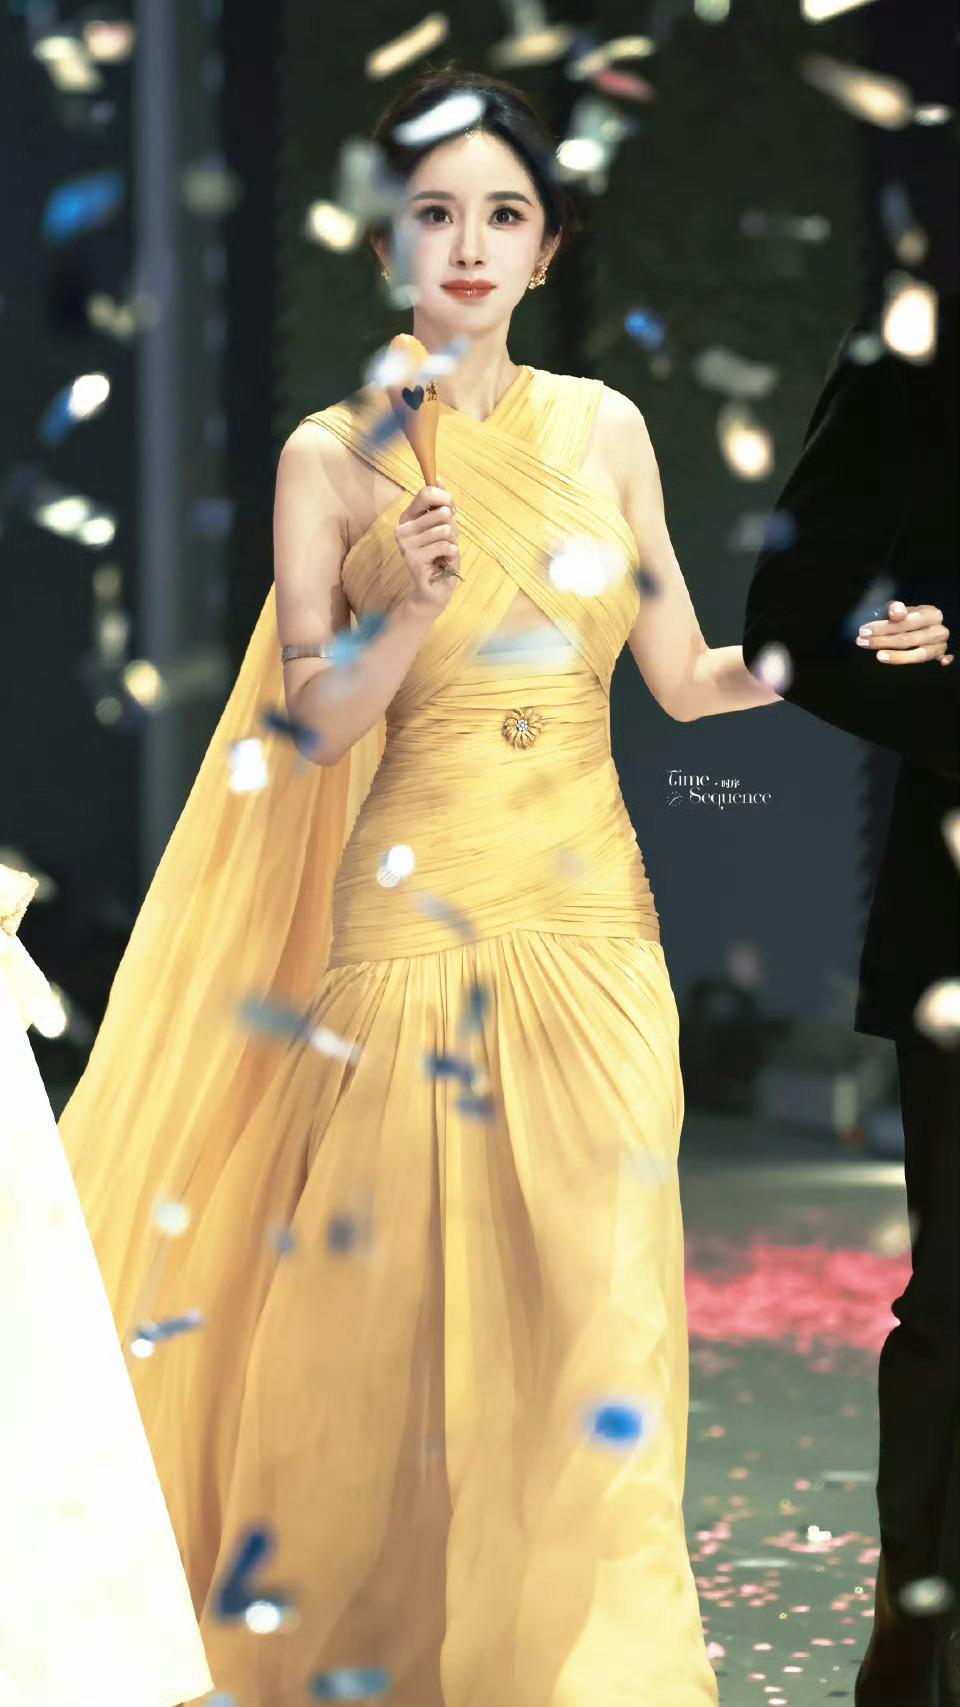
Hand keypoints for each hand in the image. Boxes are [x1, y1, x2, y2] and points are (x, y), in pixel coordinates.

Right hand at [395, 484, 461, 619]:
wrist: (435, 588)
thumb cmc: (440, 555)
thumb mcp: (443, 526)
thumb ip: (440, 503)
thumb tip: (438, 478)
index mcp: (407, 517)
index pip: (427, 493)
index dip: (446, 499)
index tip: (452, 511)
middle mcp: (402, 529)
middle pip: (441, 512)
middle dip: (453, 526)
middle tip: (447, 541)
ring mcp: (405, 545)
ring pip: (444, 529)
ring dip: (452, 542)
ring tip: (445, 553)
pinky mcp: (413, 559)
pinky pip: (444, 546)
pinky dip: (452, 554)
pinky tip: (445, 562)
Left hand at [856, 600, 953, 665]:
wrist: (921, 625)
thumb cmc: (907, 617)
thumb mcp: (899, 610)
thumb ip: (895, 609)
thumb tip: (896, 614)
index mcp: (931, 614)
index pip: (906, 622)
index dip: (883, 627)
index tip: (864, 631)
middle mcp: (938, 629)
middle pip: (908, 639)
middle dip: (883, 641)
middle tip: (862, 642)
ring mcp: (940, 645)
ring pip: (919, 654)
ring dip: (898, 656)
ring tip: (878, 656)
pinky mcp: (940, 656)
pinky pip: (942, 659)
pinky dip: (943, 660)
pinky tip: (941, 663)